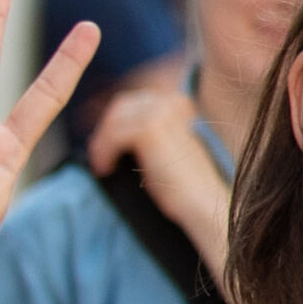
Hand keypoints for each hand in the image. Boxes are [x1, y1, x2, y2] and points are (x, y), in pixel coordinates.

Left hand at [85, 84, 229, 272]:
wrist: (202, 201)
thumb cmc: (184, 182)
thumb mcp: (166, 147)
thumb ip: (148, 131)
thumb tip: (110, 130)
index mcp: (178, 102)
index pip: (133, 102)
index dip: (116, 123)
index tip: (105, 145)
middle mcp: (170, 102)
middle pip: (120, 107)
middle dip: (106, 130)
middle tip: (100, 156)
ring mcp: (160, 113)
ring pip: (113, 122)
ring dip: (101, 144)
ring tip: (102, 166)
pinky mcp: (148, 130)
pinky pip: (112, 137)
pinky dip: (103, 154)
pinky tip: (105, 170)